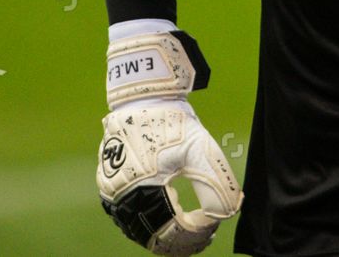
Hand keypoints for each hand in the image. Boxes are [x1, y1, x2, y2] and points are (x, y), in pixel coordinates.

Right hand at [98, 29, 241, 254]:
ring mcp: (112, 193)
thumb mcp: (201, 151)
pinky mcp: (111, 186)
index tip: (215, 222)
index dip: (197, 233)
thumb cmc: (173, 120)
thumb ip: (217, 185)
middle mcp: (120, 197)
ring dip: (166, 236)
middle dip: (183, 241)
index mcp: (140, 190)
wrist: (144, 96)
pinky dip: (152, 224)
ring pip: (140, 231)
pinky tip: (171, 219)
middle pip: (153, 238)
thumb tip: (227, 214)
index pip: (172, 230)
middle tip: (206, 235)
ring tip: (193, 231)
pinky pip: (130, 218)